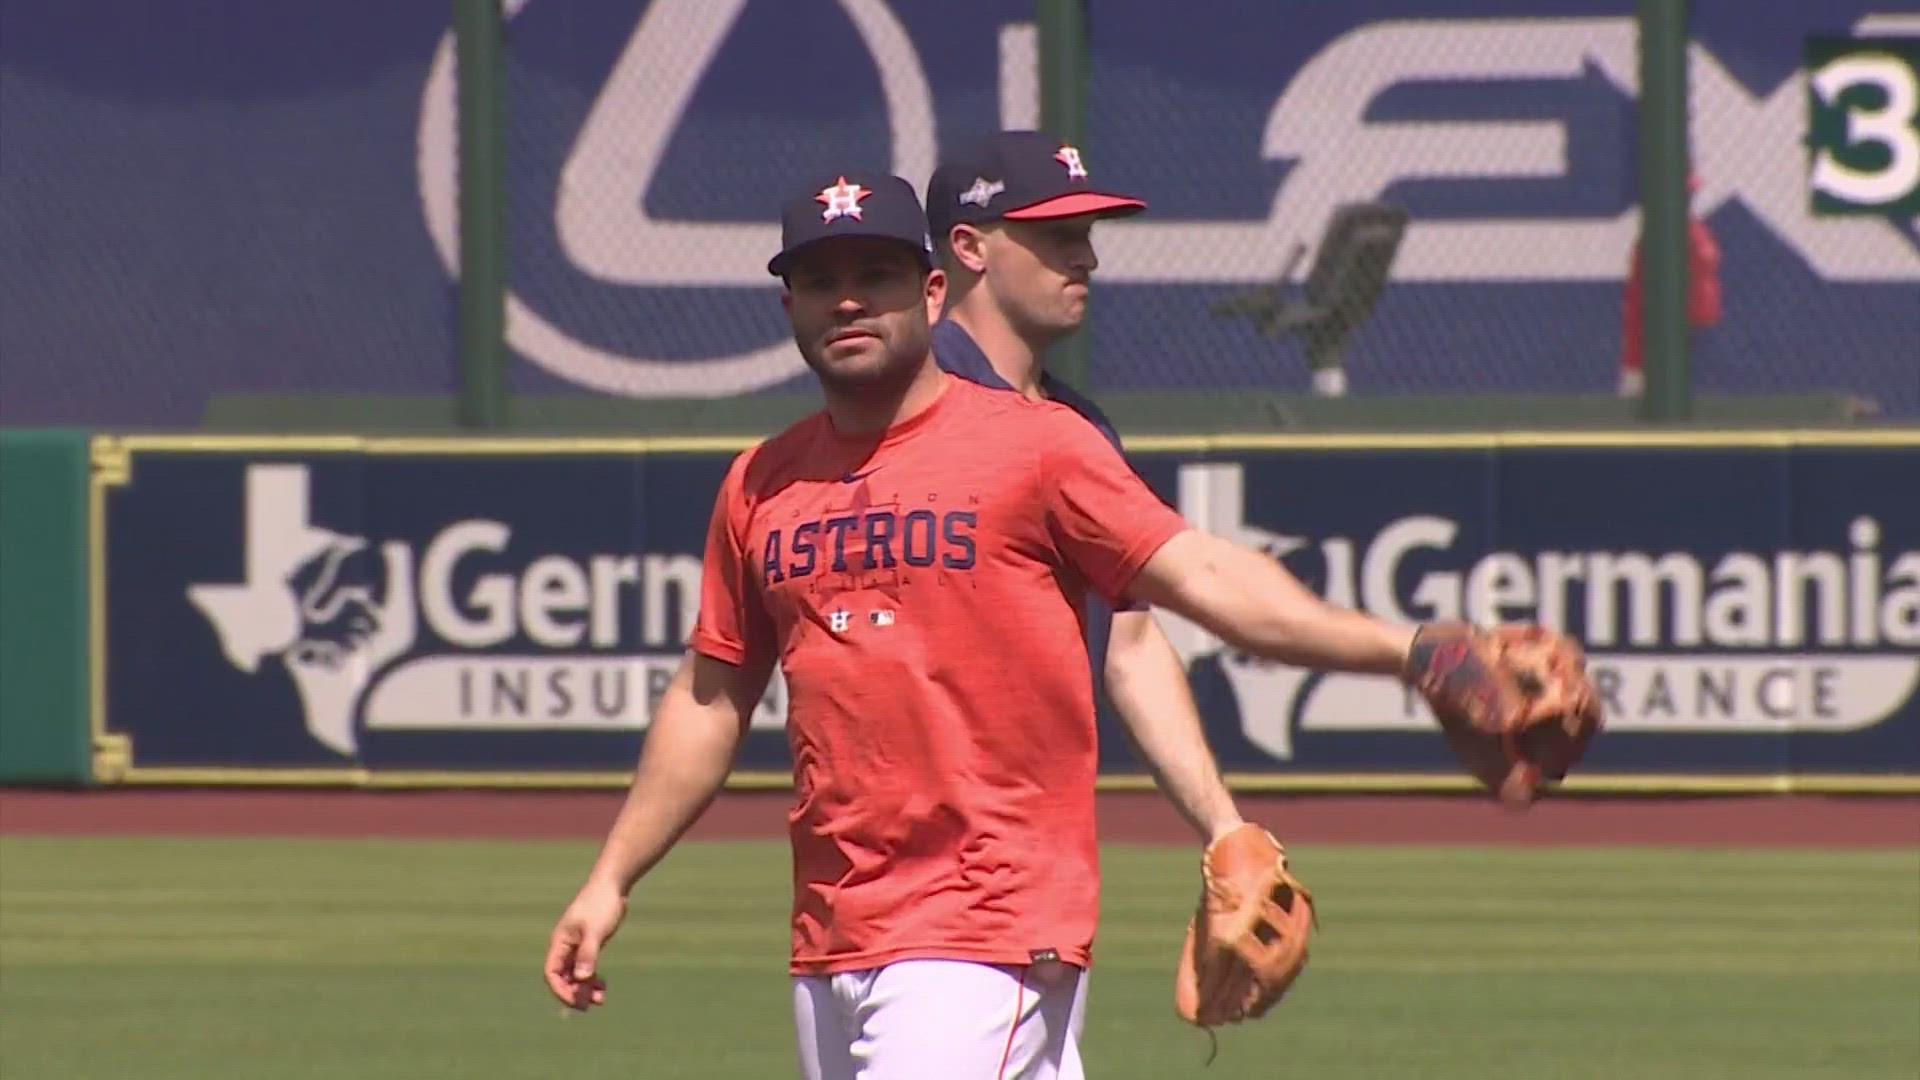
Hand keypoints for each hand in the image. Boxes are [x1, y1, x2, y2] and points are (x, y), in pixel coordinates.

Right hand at [544, 877, 627, 1010]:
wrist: (612, 885)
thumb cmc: (601, 904)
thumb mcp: (595, 931)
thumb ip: (588, 954)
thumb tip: (582, 978)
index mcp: (560, 942)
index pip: (552, 972)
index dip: (561, 989)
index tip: (576, 1001)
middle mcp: (565, 946)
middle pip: (563, 977)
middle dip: (574, 992)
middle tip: (589, 1005)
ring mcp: (577, 946)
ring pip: (575, 974)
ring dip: (585, 988)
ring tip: (600, 1000)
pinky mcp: (589, 945)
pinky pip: (586, 968)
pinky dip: (592, 979)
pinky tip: (602, 987)